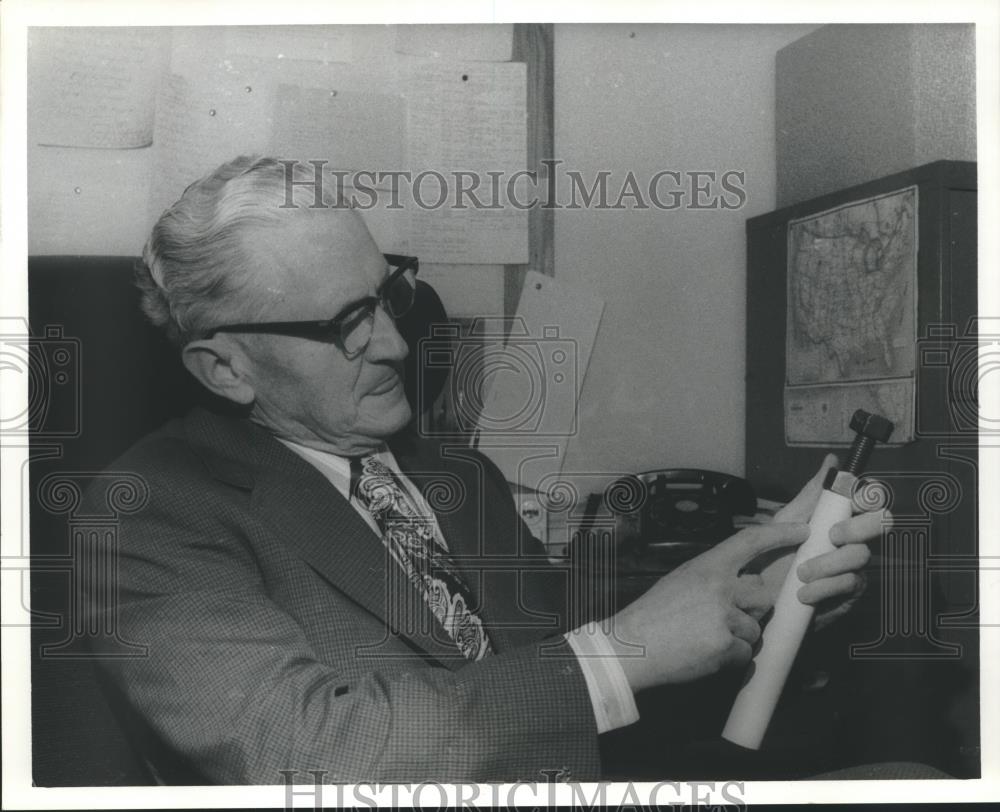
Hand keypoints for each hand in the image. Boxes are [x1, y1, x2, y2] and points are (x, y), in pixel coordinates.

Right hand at [608, 521, 808, 691]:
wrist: (631, 647)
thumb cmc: (652, 615)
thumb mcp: (681, 581)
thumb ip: (713, 578)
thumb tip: (741, 583)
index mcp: (707, 566)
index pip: (750, 541)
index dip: (780, 534)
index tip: (801, 531)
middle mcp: (720, 587)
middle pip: (762, 595)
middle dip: (750, 609)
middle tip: (723, 617)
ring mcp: (725, 618)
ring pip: (755, 628)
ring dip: (738, 637)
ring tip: (706, 638)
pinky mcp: (726, 647)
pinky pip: (746, 653)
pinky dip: (731, 658)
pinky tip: (705, 653)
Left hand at [752, 454, 890, 629]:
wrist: (762, 594)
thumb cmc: (776, 553)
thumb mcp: (788, 519)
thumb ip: (812, 493)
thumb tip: (831, 460)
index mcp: (842, 516)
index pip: (871, 497)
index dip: (869, 496)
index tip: (854, 501)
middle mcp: (855, 538)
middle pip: (882, 522)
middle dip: (858, 527)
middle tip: (831, 536)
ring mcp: (856, 565)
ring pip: (861, 556)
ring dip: (828, 564)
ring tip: (801, 573)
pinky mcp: (852, 592)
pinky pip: (850, 584)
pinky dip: (825, 587)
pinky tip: (805, 593)